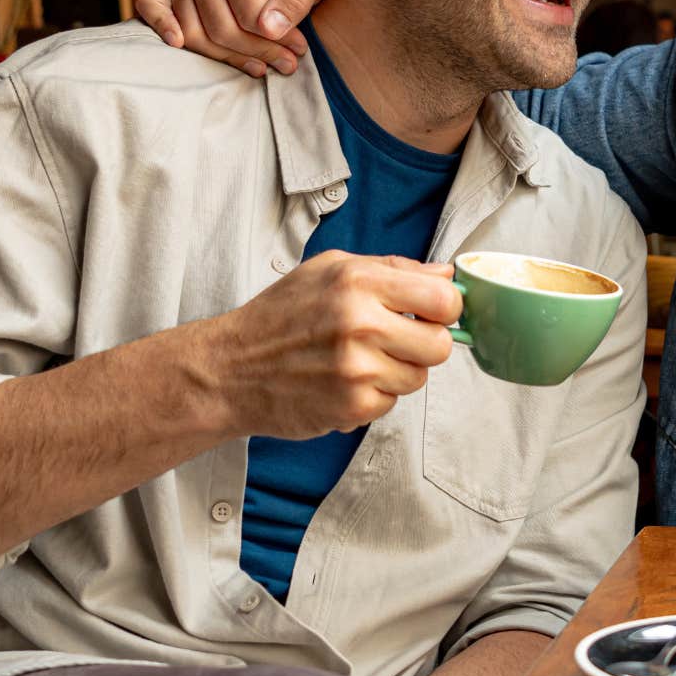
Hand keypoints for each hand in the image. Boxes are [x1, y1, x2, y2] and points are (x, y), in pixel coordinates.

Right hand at [135, 0, 328, 77]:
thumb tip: (269, 28)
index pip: (249, 17)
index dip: (277, 40)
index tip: (300, 49)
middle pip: (221, 30)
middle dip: (258, 53)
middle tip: (288, 64)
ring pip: (195, 35)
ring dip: (227, 58)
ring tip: (262, 66)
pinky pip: (150, 7)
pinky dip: (161, 26)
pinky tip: (177, 43)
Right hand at [204, 251, 461, 439]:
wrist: (229, 370)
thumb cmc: (280, 316)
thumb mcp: (329, 269)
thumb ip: (392, 268)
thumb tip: (445, 274)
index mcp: (359, 282)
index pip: (444, 298)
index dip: (446, 308)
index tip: (433, 312)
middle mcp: (360, 324)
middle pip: (440, 345)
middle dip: (425, 344)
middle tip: (398, 340)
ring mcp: (357, 369)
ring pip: (418, 378)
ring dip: (398, 371)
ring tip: (361, 360)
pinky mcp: (351, 407)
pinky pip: (391, 403)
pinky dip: (374, 395)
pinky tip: (344, 382)